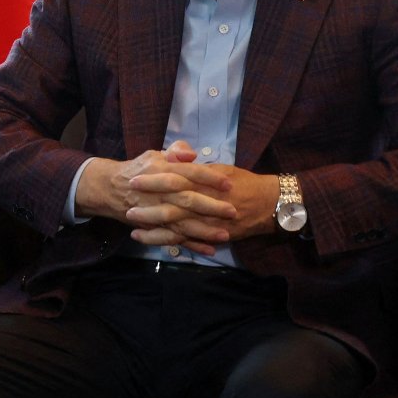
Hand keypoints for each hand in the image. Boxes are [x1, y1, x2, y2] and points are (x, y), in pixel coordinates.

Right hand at [77, 142, 237, 252]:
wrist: (110, 189)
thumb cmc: (139, 170)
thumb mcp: (154, 155)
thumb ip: (175, 151)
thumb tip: (191, 153)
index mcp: (161, 171)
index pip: (188, 173)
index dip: (208, 177)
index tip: (228, 183)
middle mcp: (159, 193)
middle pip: (186, 199)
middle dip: (210, 206)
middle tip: (233, 211)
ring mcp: (156, 212)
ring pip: (181, 222)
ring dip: (203, 230)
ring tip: (225, 235)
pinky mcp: (154, 226)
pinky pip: (172, 237)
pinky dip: (190, 245)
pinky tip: (209, 249)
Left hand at [127, 159, 280, 247]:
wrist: (270, 204)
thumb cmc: (242, 182)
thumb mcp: (219, 167)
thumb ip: (194, 165)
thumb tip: (172, 157)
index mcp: (205, 182)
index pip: (175, 179)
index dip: (153, 180)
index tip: (134, 179)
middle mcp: (206, 202)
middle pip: (172, 205)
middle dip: (148, 206)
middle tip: (127, 205)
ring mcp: (208, 221)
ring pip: (176, 226)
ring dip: (152, 226)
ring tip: (131, 226)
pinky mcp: (211, 235)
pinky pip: (185, 240)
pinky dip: (165, 240)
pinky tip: (148, 239)